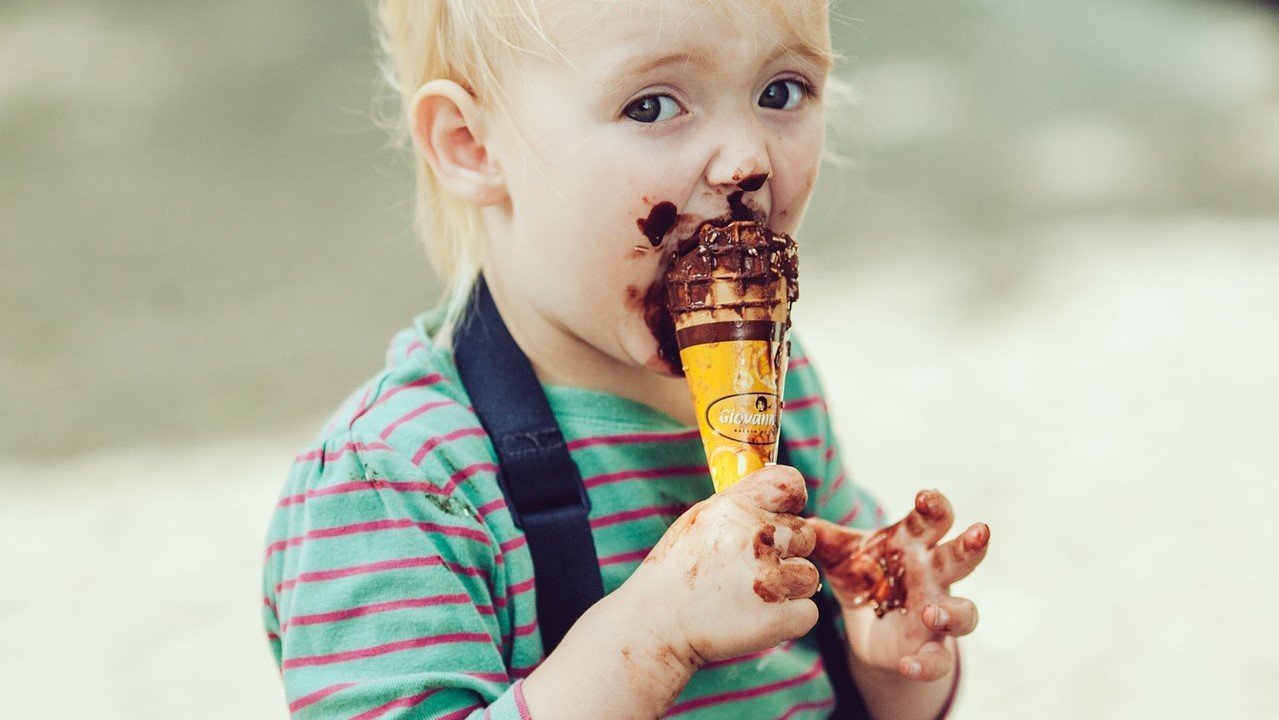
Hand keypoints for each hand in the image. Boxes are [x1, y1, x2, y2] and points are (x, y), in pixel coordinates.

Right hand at [622, 465, 821, 667]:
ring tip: (749, 596)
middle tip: (750, 570)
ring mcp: (768, 579)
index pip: (790, 484)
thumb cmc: (677, 571)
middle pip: (805, 535)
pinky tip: (756, 617)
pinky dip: (789, 619)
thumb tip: (781, 494)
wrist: (654, 625)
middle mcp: (753, 538)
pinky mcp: (778, 618)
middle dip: (787, 552)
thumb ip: (740, 504)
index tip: (781, 517)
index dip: (792, 502)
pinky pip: (809, 612)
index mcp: (733, 508)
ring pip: (809, 576)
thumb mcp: (699, 521)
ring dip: (788, 588)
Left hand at [807, 490, 988, 681]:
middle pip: (961, 557)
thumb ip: (823, 538)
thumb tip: (799, 522)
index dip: (934, 506)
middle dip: (972, 545)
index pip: (933, 520)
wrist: (868, 626)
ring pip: (965, 612)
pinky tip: (906, 664)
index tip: (924, 497)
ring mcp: (938, 613)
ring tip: (931, 611)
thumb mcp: (840, 555)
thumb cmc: (865, 576)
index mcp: (915, 544)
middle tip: (980, 531)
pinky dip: (926, 664)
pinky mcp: (931, 648)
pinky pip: (938, 660)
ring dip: (954, 611)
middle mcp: (934, 575)